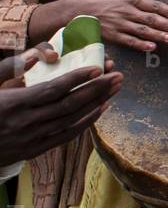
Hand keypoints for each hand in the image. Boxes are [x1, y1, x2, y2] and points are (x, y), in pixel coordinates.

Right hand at [0, 43, 122, 165]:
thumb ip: (7, 69)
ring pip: (72, 119)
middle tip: (117, 76)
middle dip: (97, 89)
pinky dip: (86, 123)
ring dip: (97, 103)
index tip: (96, 67)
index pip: (53, 89)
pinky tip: (101, 109)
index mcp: (15, 103)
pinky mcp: (35, 150)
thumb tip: (34, 57)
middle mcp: (27, 122)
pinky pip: (67, 135)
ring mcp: (32, 138)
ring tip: (114, 88)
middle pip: (70, 104)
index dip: (77, 78)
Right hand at [68, 0, 167, 51]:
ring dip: (157, 35)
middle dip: (166, 25)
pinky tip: (151, 47)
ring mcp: (119, 24)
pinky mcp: (112, 35)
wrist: (75, 10)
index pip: (153, 5)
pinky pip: (129, 40)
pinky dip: (140, 44)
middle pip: (150, 18)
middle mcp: (126, 11)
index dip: (167, 11)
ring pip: (142, 30)